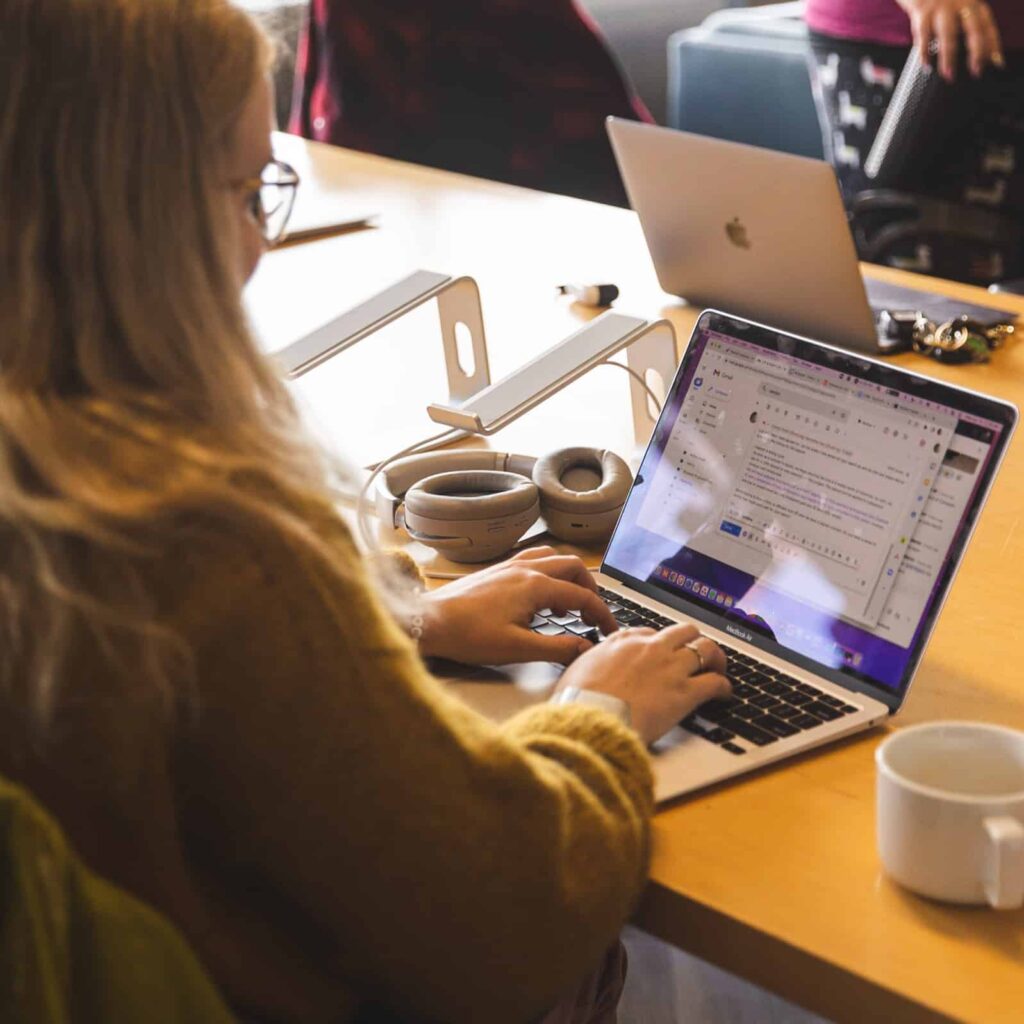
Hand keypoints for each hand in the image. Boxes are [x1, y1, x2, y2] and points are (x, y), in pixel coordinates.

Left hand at [417, 547, 617, 665]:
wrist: (429, 621)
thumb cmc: (468, 635)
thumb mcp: (518, 648)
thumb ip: (557, 647)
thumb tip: (586, 648)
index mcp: (535, 586)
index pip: (582, 596)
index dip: (602, 614)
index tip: (610, 630)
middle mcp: (525, 569)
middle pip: (573, 568)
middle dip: (590, 590)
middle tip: (593, 614)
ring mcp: (510, 566)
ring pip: (553, 559)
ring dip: (568, 577)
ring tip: (567, 605)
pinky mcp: (497, 570)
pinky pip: (533, 560)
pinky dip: (548, 573)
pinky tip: (538, 596)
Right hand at [557, 625, 729, 744]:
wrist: (591, 718)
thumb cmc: (578, 700)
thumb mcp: (575, 670)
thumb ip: (588, 662)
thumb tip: (584, 663)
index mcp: (623, 641)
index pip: (649, 631)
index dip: (658, 642)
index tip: (660, 653)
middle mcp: (651, 648)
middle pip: (684, 631)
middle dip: (692, 640)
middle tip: (696, 653)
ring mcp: (671, 668)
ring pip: (706, 648)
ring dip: (715, 658)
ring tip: (717, 668)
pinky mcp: (685, 692)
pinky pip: (715, 682)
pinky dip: (724, 687)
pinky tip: (724, 693)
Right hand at [896, 0, 1003, 79]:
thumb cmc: (945, 5)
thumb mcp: (963, 10)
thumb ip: (973, 29)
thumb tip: (985, 58)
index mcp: (974, 6)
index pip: (988, 27)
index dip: (993, 45)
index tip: (996, 63)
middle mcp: (961, 5)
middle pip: (974, 29)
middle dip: (977, 52)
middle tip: (977, 71)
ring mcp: (942, 9)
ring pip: (948, 35)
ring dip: (949, 57)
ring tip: (949, 75)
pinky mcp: (923, 13)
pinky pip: (924, 36)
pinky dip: (924, 52)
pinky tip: (926, 65)